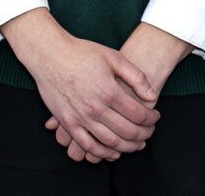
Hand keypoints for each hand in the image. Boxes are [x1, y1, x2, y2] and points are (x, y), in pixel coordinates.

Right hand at [45, 24, 187, 162]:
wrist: (49, 54)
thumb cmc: (81, 52)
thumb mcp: (113, 56)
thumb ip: (136, 76)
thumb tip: (151, 95)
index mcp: (109, 91)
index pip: (139, 115)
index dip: (151, 119)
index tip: (155, 116)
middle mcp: (95, 108)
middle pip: (128, 132)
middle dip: (144, 135)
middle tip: (150, 131)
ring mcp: (80, 117)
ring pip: (110, 143)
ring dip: (128, 147)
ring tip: (137, 144)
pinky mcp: (68, 123)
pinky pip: (88, 146)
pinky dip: (103, 154)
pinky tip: (113, 152)